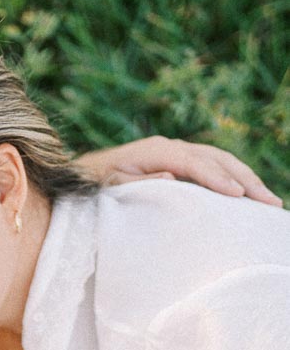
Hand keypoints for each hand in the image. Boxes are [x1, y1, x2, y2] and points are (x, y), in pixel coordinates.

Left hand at [74, 137, 281, 206]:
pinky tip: (248, 198)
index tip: (239, 196)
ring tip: (269, 200)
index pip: (194, 162)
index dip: (217, 178)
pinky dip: (233, 181)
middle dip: (245, 179)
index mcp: (154, 151)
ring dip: (246, 179)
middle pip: (216, 158)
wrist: (80, 179)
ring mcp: (176, 154)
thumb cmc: (92, 189)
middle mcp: (169, 148)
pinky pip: (212, 170)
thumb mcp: (109, 187)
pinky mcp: (178, 165)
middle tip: (270, 202)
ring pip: (220, 162)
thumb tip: (170, 176)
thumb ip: (136, 182)